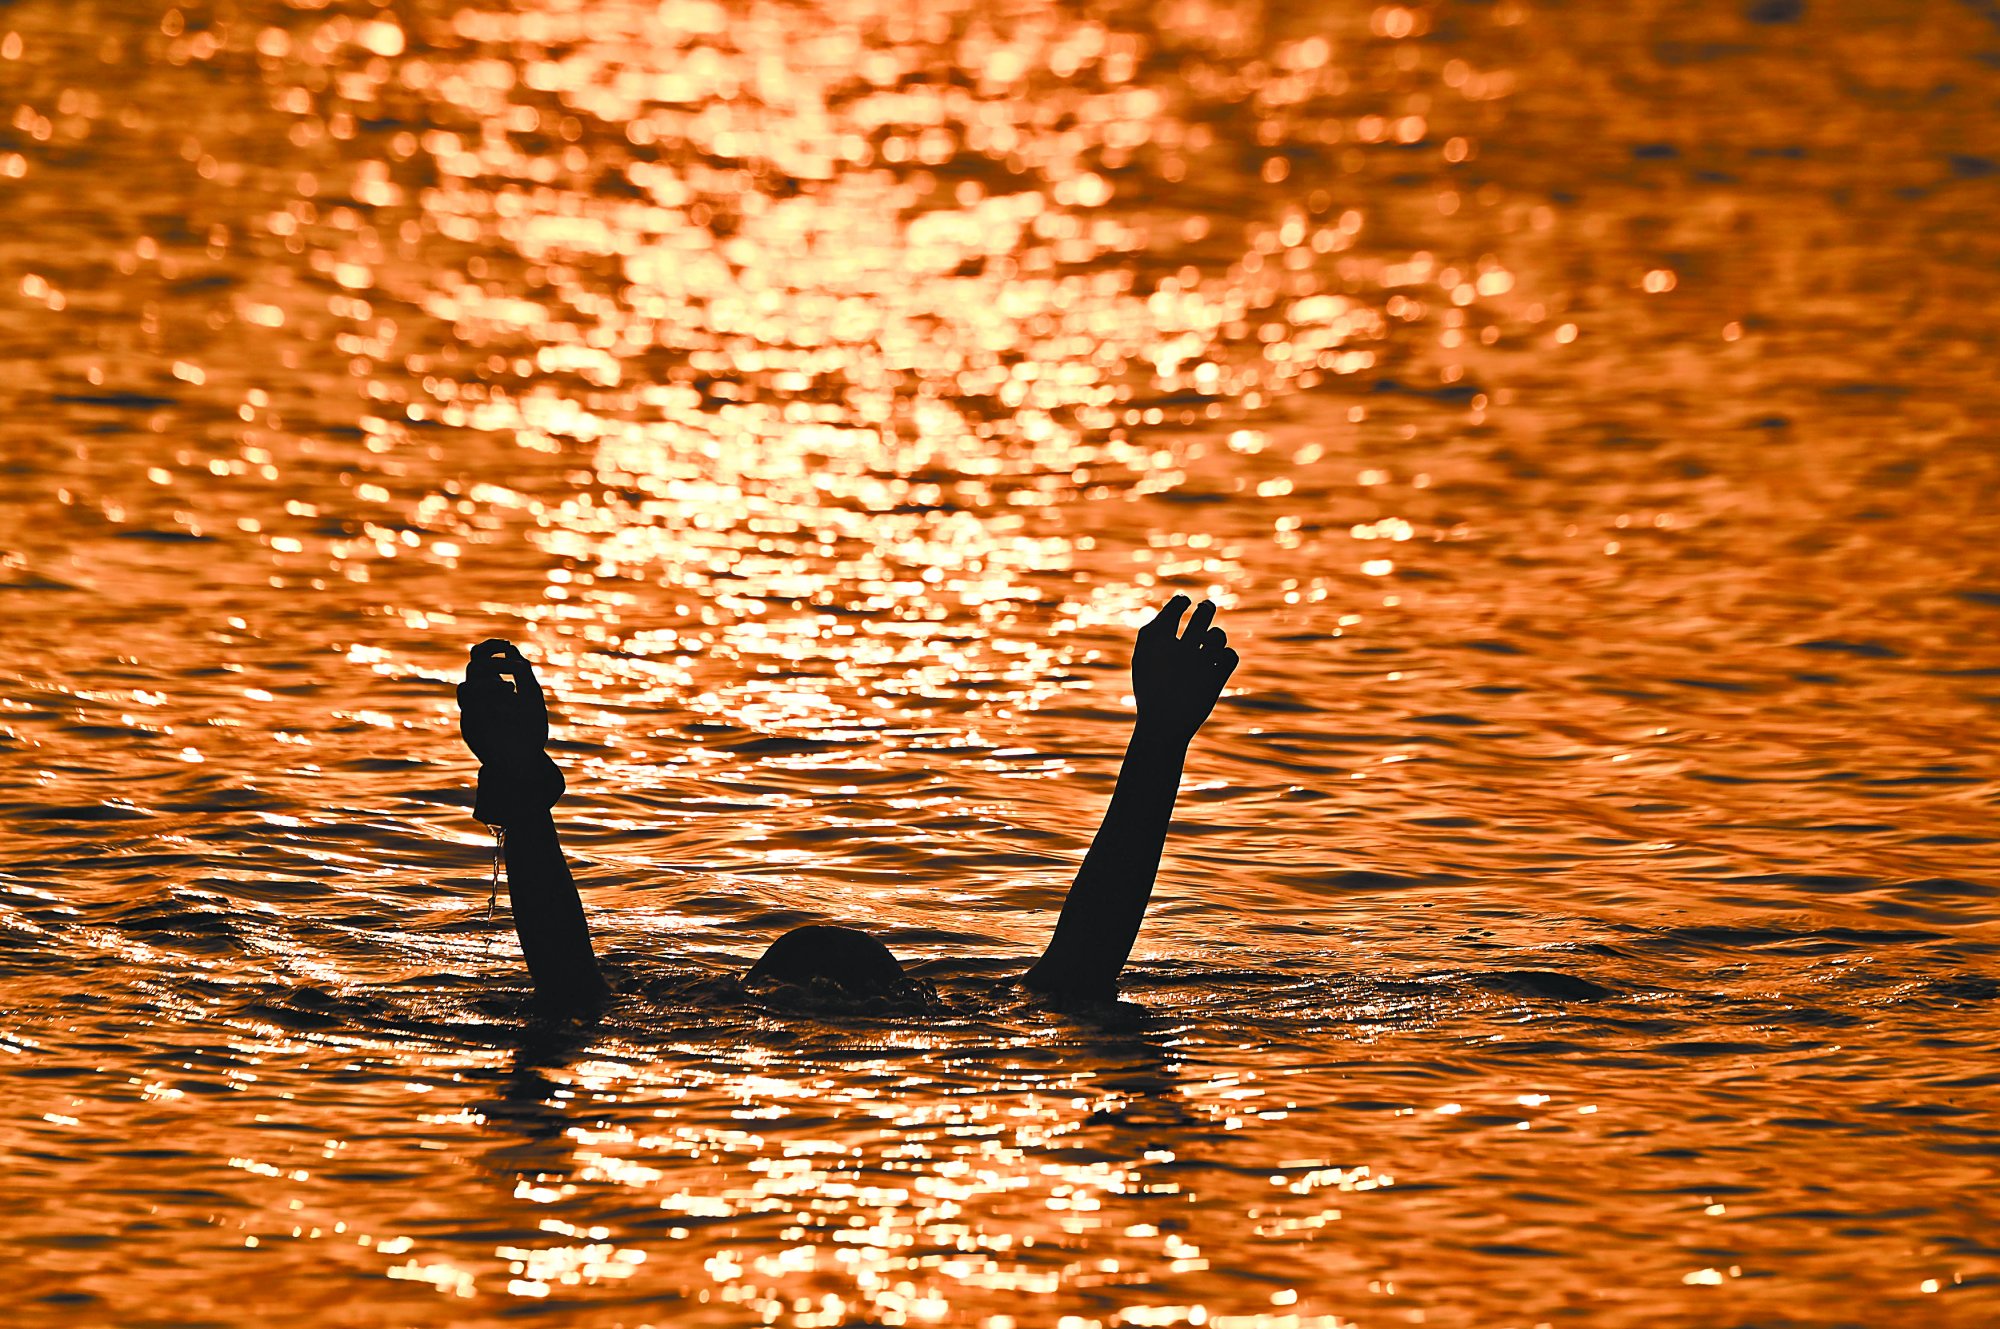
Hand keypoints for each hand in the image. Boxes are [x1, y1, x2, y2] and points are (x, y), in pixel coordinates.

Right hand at [456, 639, 549, 765]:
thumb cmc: (529, 731)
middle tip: (516, 668)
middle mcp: (480, 699)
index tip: (507, 645)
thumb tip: (511, 649)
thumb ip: (522, 675)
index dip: (490, 647)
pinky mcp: (470, 730)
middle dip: (493, 663)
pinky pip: (469, 710)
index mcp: (493, 687)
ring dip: (488, 685)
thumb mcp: (531, 698)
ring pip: (465, 688)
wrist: (525, 763)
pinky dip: (488, 705)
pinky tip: (506, 708)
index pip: (481, 658)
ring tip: (510, 689)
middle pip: (473, 669)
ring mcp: (473, 714)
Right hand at [1131, 595, 1238, 741]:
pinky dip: (1227, 655)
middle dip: (1207, 608)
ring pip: (1218, 636)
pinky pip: (1231, 655)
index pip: (1175, 607)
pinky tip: (1220, 659)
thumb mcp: (1144, 661)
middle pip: (1203, 614)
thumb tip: (1171, 611)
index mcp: (1157, 641)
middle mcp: (1179, 647)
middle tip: (1207, 606)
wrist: (1162, 725)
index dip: (1181, 601)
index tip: (1185, 601)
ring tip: (1211, 641)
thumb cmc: (1150, 691)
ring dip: (1216, 637)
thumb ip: (1154, 634)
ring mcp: (1199, 662)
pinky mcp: (1216, 678)